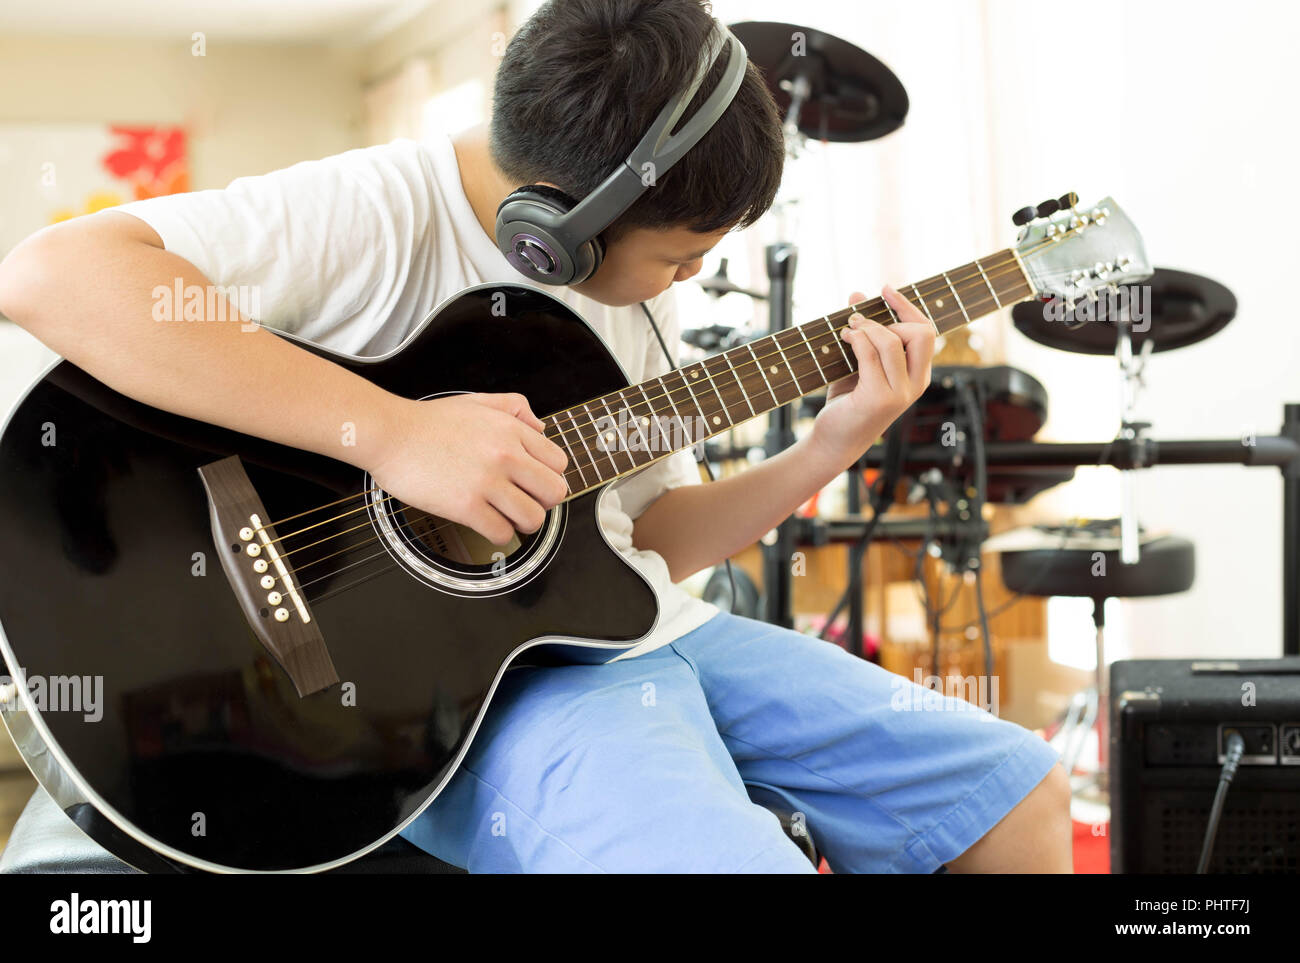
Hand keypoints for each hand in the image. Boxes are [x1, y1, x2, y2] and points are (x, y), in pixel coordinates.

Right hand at [365, 392, 568, 545]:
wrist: (390, 434)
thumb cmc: (428, 422)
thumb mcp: (478, 401)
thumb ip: (515, 408)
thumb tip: (541, 428)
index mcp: (511, 430)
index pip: (559, 463)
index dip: (549, 476)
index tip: (534, 483)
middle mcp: (506, 455)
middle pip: (554, 493)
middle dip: (543, 502)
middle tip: (525, 503)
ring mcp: (487, 482)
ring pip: (533, 518)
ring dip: (523, 523)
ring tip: (506, 516)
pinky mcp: (466, 506)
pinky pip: (501, 533)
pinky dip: (498, 534)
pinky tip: (486, 523)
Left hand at [810, 285, 935, 465]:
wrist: (834, 440)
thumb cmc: (848, 401)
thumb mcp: (859, 363)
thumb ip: (864, 331)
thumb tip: (856, 294)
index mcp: (919, 374)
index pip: (926, 331)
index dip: (907, 306)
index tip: (885, 289)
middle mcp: (916, 384)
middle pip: (920, 333)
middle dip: (890, 319)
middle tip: (860, 321)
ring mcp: (900, 393)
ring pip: (892, 341)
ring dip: (867, 328)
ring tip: (848, 330)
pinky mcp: (879, 399)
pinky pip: (870, 355)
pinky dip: (857, 340)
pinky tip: (844, 339)